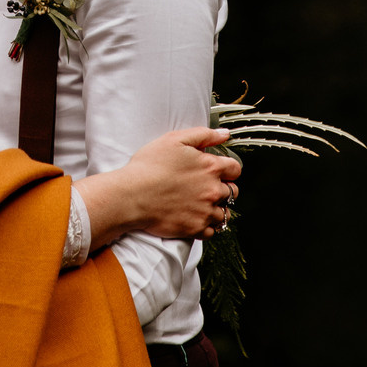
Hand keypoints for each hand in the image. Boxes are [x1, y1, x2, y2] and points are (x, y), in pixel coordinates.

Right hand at [76, 127, 240, 246]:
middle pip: (232, 192)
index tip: (220, 171)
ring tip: (201, 205)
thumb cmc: (148, 167)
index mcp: (210, 167)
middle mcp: (212, 190)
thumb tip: (224, 134)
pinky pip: (211, 231)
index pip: (235, 169)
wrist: (131, 195)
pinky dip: (206, 226)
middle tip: (207, 188)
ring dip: (216, 209)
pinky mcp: (195, 228)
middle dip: (223, 189)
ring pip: (224, 214)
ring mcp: (205, 211)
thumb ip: (204, 134)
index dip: (228, 169)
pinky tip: (195, 218)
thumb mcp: (175, 140)